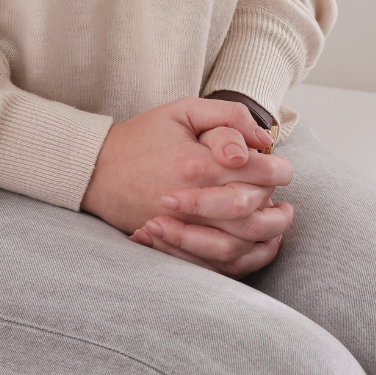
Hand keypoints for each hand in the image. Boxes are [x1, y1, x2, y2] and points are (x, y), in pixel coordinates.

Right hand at [82, 98, 292, 275]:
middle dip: (275, 200)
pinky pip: (218, 263)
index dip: (279, 169)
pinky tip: (260, 242)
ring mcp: (182, 229)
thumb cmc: (141, 137)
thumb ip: (227, 116)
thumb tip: (261, 136)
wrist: (95, 171)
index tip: (280, 166)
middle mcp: (192, 202)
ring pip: (241, 242)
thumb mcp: (183, 110)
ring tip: (280, 217)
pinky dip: (246, 257)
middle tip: (280, 191)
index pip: (259, 172)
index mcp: (197, 165)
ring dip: (268, 231)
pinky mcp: (175, 246)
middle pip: (254, 210)